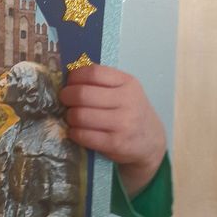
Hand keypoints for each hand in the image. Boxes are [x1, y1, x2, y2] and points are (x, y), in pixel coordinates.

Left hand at [59, 64, 165, 195]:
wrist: (150, 140)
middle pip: (82, 94)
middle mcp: (127, 101)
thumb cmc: (130, 110)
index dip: (75, 77)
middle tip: (65, 100)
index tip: (70, 83)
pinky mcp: (116, 144)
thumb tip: (69, 74)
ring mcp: (123, 124)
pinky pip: (83, 135)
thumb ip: (101, 81)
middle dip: (67, 97)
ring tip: (72, 117)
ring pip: (80, 116)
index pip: (93, 73)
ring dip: (69, 116)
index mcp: (127, 83)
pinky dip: (74, 133)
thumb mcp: (124, 89)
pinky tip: (76, 131)